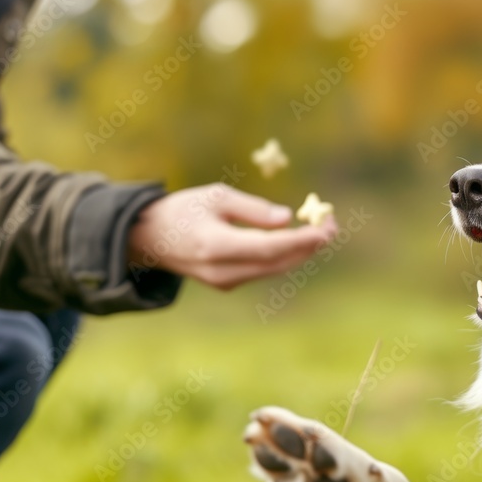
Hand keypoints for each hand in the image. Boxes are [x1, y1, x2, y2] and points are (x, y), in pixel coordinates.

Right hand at [128, 184, 337, 289]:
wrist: (149, 239)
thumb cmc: (183, 209)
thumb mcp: (216, 196)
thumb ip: (252, 209)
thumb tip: (286, 219)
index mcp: (216, 245)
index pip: (268, 247)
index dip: (300, 240)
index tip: (325, 229)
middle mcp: (222, 270)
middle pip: (277, 263)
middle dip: (308, 246)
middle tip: (332, 226)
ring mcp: (224, 282)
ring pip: (274, 270)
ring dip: (301, 252)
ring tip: (324, 231)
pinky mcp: (227, 284)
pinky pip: (264, 271)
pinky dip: (285, 256)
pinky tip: (301, 241)